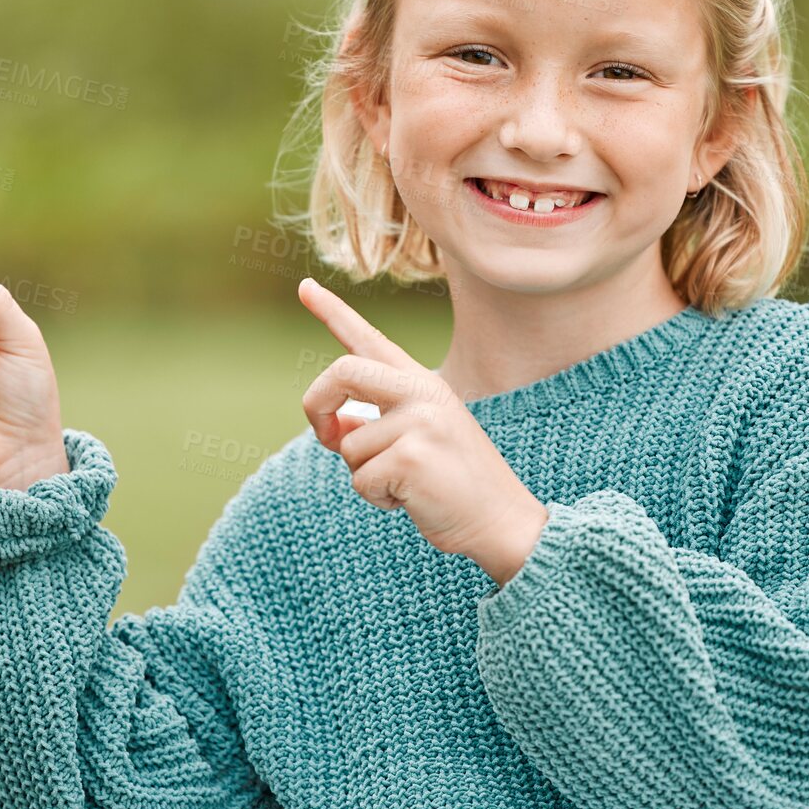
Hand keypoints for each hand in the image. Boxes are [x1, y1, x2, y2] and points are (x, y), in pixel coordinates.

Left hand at [296, 277, 547, 584]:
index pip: (369, 339)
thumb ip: (378, 422)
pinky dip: (377, 498)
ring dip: (364, 476)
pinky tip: (412, 500)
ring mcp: (419, 422)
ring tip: (408, 484)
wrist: (503, 522)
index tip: (305, 286)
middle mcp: (422, 392)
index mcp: (422, 382)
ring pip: (348, 444)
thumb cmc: (455, 484)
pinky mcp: (412, 457)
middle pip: (341, 372)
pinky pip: (360, 479)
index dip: (332, 312)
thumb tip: (337, 424)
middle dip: (318, 406)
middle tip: (327, 438)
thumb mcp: (419, 438)